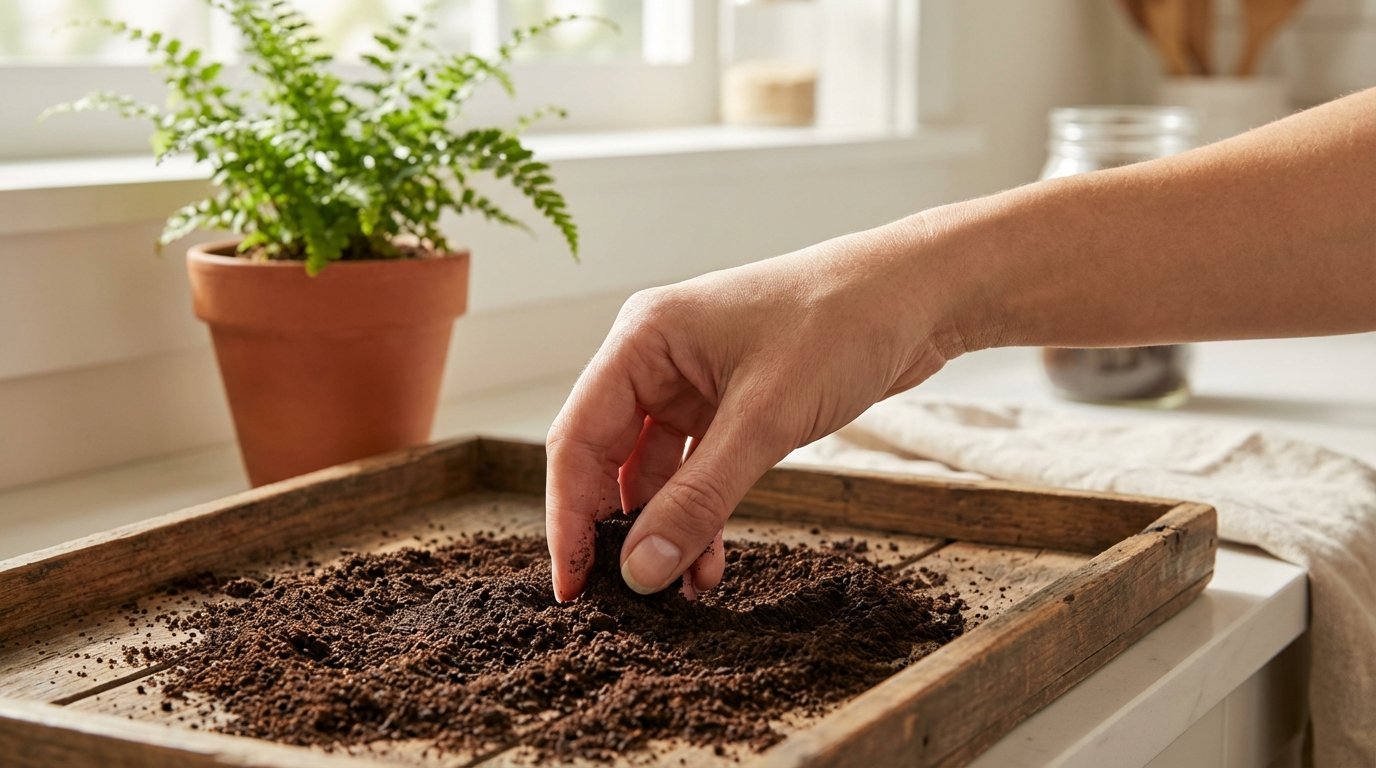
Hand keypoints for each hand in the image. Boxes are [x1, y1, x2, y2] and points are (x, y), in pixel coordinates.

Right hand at [544, 217, 966, 599]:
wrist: (919, 295)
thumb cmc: (841, 322)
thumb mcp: (766, 419)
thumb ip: (700, 498)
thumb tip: (641, 570)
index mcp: (643, 338)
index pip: (579, 437)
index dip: (569, 516)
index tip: (572, 586)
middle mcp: (657, 358)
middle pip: (609, 457)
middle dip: (618, 529)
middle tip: (624, 597)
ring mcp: (693, 381)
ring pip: (655, 472)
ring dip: (666, 529)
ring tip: (680, 590)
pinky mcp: (730, 403)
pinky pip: (697, 470)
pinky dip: (701, 514)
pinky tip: (709, 562)